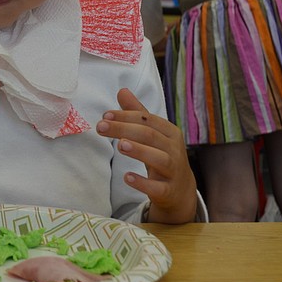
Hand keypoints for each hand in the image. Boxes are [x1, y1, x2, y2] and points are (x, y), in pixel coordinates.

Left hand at [96, 88, 196, 223]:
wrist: (180, 190)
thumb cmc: (162, 155)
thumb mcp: (152, 134)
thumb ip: (138, 114)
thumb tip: (122, 90)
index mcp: (170, 132)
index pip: (147, 120)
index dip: (126, 116)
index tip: (105, 115)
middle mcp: (174, 149)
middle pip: (149, 135)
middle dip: (124, 129)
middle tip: (101, 127)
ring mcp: (173, 170)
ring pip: (159, 158)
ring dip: (139, 150)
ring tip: (119, 145)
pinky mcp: (169, 190)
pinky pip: (157, 187)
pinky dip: (142, 182)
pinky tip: (127, 177)